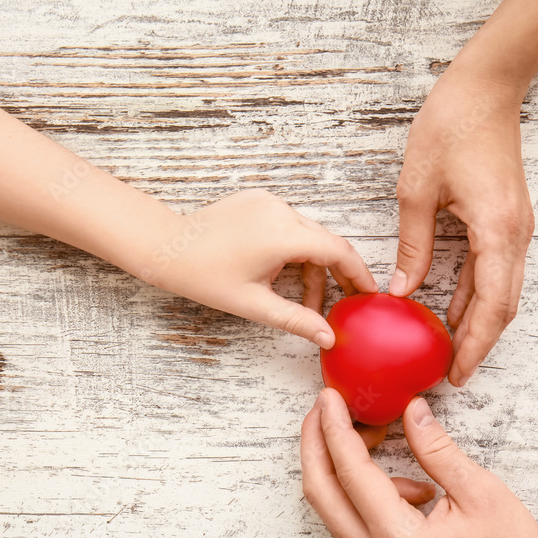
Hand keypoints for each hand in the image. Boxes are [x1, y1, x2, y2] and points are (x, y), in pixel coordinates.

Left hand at [148, 189, 376, 348]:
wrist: (167, 247)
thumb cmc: (204, 276)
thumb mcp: (255, 304)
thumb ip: (297, 320)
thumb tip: (328, 338)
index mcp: (283, 235)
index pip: (338, 250)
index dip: (359, 272)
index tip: (370, 293)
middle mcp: (281, 211)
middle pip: (325, 243)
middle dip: (336, 275)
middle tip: (344, 303)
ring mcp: (270, 202)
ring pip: (308, 236)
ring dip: (312, 267)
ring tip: (304, 302)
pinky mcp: (259, 200)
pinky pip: (290, 225)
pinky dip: (295, 249)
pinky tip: (285, 275)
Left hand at [300, 389, 537, 537]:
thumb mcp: (480, 491)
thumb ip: (437, 449)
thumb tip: (411, 409)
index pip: (351, 474)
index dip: (335, 428)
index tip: (329, 397)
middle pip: (321, 492)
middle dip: (316, 443)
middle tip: (325, 406)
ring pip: (332, 506)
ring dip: (338, 464)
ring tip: (373, 433)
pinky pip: (353, 518)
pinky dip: (363, 488)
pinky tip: (407, 480)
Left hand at [392, 65, 533, 386]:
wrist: (487, 87)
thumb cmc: (452, 126)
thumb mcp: (417, 190)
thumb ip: (412, 245)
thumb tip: (402, 290)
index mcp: (497, 229)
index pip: (492, 304)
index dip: (474, 344)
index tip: (456, 373)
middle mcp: (516, 234)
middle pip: (504, 306)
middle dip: (479, 344)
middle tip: (452, 373)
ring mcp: (517, 227)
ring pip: (504, 291)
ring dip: (480, 322)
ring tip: (450, 349)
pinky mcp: (510, 219)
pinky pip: (498, 270)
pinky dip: (479, 295)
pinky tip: (454, 308)